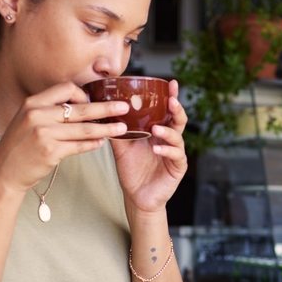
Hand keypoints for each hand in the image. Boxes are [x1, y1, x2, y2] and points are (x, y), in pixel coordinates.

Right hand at [0, 82, 129, 191]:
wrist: (4, 171)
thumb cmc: (20, 145)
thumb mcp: (28, 119)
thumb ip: (50, 110)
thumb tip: (81, 104)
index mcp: (33, 102)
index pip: (66, 88)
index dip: (83, 94)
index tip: (93, 102)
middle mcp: (37, 115)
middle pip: (80, 108)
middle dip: (106, 108)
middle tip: (125, 107)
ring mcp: (43, 133)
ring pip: (84, 128)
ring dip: (106, 128)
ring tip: (122, 128)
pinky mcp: (50, 151)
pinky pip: (79, 146)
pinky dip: (93, 144)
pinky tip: (102, 142)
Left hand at [111, 80, 188, 214]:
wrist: (137, 197)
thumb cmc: (132, 172)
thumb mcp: (121, 148)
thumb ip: (118, 131)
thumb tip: (104, 112)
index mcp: (158, 131)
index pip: (166, 111)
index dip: (170, 96)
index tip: (170, 83)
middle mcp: (169, 140)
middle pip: (178, 120)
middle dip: (177, 108)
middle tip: (171, 100)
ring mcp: (175, 153)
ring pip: (178, 137)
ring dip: (168, 131)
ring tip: (156, 129)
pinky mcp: (177, 168)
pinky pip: (175, 156)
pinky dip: (166, 150)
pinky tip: (156, 149)